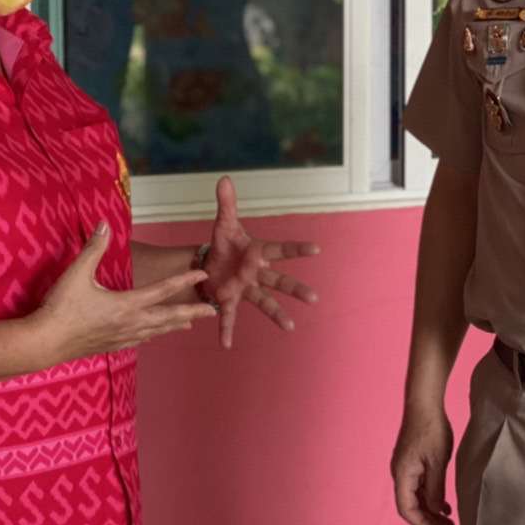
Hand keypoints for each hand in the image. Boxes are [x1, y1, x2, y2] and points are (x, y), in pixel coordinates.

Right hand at [30, 222, 217, 362]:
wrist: (44, 343)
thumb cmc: (60, 308)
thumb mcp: (76, 273)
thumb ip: (94, 248)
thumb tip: (105, 224)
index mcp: (126, 304)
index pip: (163, 290)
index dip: (184, 280)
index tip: (203, 274)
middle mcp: (130, 323)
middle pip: (168, 316)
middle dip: (192, 311)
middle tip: (214, 310)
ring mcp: (121, 337)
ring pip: (156, 331)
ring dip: (175, 325)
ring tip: (190, 324)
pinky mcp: (111, 345)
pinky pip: (140, 340)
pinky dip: (153, 334)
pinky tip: (154, 335)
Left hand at [202, 176, 320, 348]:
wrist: (209, 262)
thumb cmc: (224, 244)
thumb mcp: (223, 223)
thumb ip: (227, 203)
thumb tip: (224, 178)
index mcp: (257, 252)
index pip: (280, 249)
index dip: (297, 249)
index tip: (315, 249)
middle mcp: (256, 273)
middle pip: (279, 281)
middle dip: (295, 289)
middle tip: (314, 298)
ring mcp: (245, 288)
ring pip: (264, 301)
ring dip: (276, 314)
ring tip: (290, 327)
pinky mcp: (229, 299)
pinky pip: (228, 316)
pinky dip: (226, 330)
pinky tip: (226, 345)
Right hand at [391, 406, 455, 524]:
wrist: (424, 404)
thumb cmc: (431, 429)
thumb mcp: (437, 462)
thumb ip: (435, 489)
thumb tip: (434, 510)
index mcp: (402, 475)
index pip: (407, 509)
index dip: (422, 524)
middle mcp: (400, 474)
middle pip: (411, 506)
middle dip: (428, 521)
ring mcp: (406, 468)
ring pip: (416, 498)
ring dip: (431, 511)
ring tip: (449, 522)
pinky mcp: (412, 462)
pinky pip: (419, 487)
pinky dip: (431, 498)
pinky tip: (445, 505)